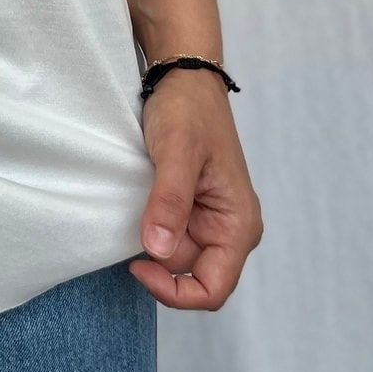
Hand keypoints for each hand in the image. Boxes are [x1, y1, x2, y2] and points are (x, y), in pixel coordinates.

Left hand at [130, 67, 263, 309]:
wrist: (184, 79)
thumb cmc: (188, 110)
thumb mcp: (177, 151)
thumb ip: (169, 200)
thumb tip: (157, 250)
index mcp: (239, 225)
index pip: (212, 290)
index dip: (174, 292)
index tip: (137, 264)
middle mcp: (230, 230)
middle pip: (190, 276)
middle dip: (159, 258)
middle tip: (133, 219)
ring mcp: (210, 221)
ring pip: (175, 257)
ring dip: (152, 239)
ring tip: (137, 202)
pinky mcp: (192, 210)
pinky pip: (169, 236)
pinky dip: (150, 227)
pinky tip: (139, 203)